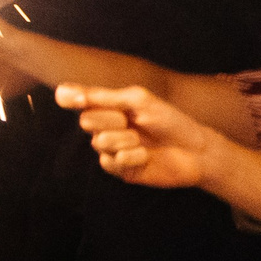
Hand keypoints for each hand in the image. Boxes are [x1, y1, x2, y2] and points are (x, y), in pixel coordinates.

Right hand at [58, 85, 241, 192]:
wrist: (196, 151)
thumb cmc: (170, 120)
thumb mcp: (138, 100)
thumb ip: (102, 97)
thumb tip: (63, 91)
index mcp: (105, 105)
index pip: (71, 97)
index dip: (69, 97)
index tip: (78, 99)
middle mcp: (103, 126)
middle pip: (85, 120)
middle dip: (112, 120)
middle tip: (133, 121)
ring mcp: (111, 148)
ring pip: (98, 142)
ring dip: (125, 140)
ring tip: (143, 141)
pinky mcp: (120, 170)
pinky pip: (109, 162)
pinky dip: (130, 157)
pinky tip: (145, 156)